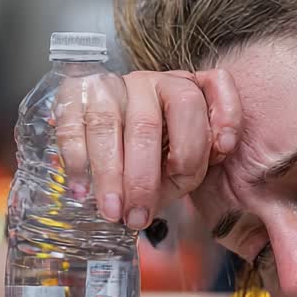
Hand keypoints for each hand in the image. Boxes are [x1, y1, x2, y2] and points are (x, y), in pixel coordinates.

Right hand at [52, 69, 240, 228]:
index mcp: (186, 89)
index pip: (212, 87)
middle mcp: (150, 82)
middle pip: (150, 122)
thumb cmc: (157, 153)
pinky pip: (73, 127)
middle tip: (140, 214)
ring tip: (113, 211)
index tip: (224, 149)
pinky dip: (77, 162)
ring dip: (109, 175)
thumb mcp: (188, 158)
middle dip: (145, 176)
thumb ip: (203, 159)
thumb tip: (219, 149)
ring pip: (108, 126)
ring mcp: (112, 87)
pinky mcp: (75, 96)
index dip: (224, 115)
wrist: (108, 135)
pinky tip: (82, 191)